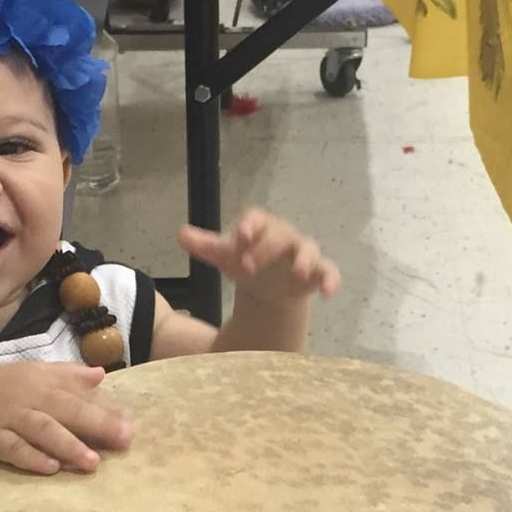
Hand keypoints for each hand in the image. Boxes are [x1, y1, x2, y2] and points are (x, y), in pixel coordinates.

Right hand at [0, 362, 131, 476]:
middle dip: (96, 423)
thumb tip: (101, 375)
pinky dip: (31, 458)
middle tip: (124, 439)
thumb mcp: (33, 375)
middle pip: (65, 409)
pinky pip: (12, 449)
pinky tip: (51, 468)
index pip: (78, 392)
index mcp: (42, 379)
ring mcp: (7, 417)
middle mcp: (27, 396)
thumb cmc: (1, 390)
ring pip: (41, 430)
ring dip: (68, 444)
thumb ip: (67, 376)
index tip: (131, 424)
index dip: (105, 407)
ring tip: (93, 462)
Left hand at [181, 208, 340, 309]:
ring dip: (305, 259)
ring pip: (308, 250)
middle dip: (266, 248)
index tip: (241, 235)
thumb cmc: (247, 262)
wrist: (267, 287)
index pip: (257, 218)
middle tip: (248, 265)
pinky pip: (329, 272)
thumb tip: (181, 234)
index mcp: (261, 227)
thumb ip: (206, 246)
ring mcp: (303, 254)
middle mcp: (285, 236)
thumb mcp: (225, 256)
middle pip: (279, 235)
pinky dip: (331, 280)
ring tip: (299, 271)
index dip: (250, 225)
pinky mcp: (318, 273)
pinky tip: (328, 293)